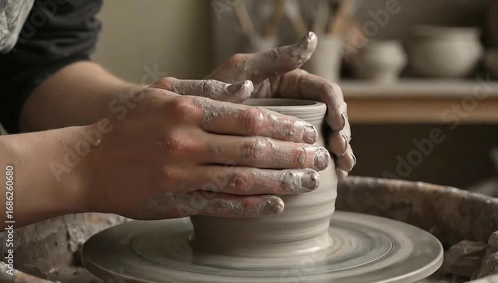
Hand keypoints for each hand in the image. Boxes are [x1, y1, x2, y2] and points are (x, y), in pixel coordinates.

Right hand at [83, 87, 331, 219]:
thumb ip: (206, 91)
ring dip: (281, 182)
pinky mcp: (177, 201)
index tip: (307, 131)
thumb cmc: (127, 123)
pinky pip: (222, 205)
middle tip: (319, 158)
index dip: (284, 125)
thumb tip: (248, 90)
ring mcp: (183, 175)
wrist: (86, 162)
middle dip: (292, 154)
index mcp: (187, 110)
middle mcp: (188, 142)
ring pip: (244, 179)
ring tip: (309, 182)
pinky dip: (252, 207)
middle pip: (254, 149)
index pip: (249, 117)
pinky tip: (276, 206)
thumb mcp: (162, 93)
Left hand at [204, 32, 354, 179]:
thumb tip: (312, 40)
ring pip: (326, 138)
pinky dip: (326, 166)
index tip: (337, 124)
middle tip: (339, 151)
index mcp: (290, 83)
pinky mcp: (282, 149)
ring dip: (339, 153)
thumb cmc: (212, 90)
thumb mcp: (243, 70)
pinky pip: (308, 157)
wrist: (188, 121)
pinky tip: (334, 177)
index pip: (325, 92)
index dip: (337, 108)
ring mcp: (290, 128)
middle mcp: (295, 104)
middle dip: (341, 134)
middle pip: (331, 117)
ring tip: (340, 169)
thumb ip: (276, 58)